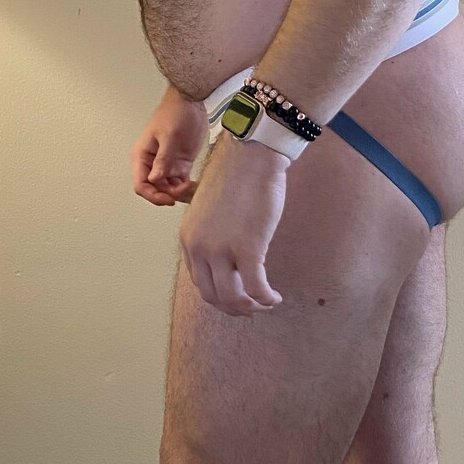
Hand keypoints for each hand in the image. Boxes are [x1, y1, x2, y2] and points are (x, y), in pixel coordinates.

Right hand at [132, 86, 208, 205]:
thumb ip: (163, 159)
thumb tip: (155, 179)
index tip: (168, 199)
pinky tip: (194, 187)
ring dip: (179, 193)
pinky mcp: (180, 165)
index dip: (152, 195)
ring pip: (168, 189)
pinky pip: (180, 183)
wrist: (191, 102)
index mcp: (142, 156)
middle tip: (183, 191)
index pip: (140, 184)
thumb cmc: (174, 112)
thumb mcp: (169, 136)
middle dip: (167, 195)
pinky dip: (187, 188)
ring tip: (191, 188)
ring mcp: (167, 165)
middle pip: (154, 190)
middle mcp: (152, 163)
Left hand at [179, 135, 287, 314]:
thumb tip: (225, 254)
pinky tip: (275, 297)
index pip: (199, 281)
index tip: (237, 296)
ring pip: (233, 297)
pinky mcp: (248, 248)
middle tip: (252, 308)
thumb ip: (210, 233)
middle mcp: (199, 248)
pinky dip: (266, 298)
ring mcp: (221, 250)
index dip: (219, 295)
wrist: (250, 156)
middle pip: (213, 295)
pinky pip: (256, 288)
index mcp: (188, 238)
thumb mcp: (208, 209)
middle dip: (234, 307)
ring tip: (266, 303)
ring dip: (251, 307)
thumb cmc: (235, 176)